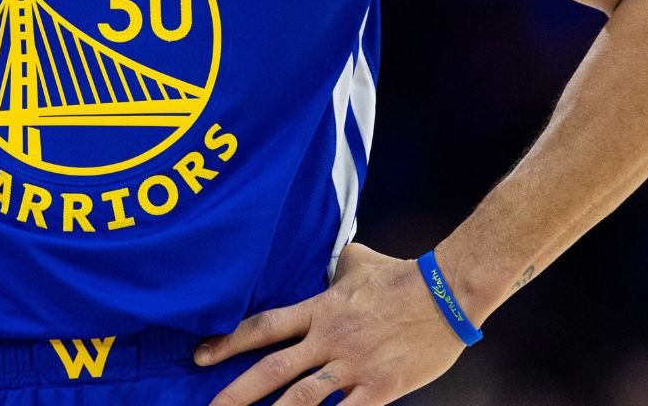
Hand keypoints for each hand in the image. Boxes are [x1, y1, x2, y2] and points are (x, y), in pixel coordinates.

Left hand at [194, 243, 471, 404]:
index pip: (262, 327)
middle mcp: (328, 340)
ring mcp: (353, 365)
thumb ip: (337, 264)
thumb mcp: (359, 261)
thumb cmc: (403, 275)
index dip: (228, 343)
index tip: (200, 357)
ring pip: (302, 399)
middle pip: (272, 370)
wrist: (447, 292)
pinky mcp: (380, 388)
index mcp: (319, 310)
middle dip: (236, 393)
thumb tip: (331, 256)